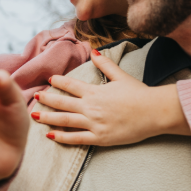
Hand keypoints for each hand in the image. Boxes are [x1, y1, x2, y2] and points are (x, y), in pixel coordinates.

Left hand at [34, 50, 190, 145]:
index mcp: (95, 91)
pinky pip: (77, 138)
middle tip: (35, 97)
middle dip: (47, 99)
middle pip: (62, 102)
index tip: (48, 79)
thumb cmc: (140, 94)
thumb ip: (105, 65)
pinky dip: (62, 137)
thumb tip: (93, 52)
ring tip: (35, 116)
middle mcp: (91, 107)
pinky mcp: (100, 138)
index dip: (58, 81)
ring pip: (65, 121)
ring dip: (48, 118)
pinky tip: (50, 136)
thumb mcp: (121, 76)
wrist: (154, 113)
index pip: (71, 85)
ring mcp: (94, 123)